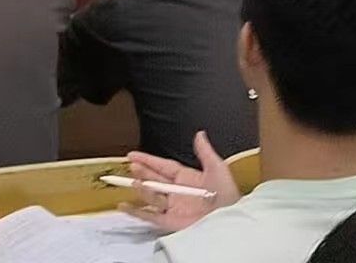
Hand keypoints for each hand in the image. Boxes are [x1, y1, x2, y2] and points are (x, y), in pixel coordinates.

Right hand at [123, 131, 239, 232]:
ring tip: (134, 181)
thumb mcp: (217, 167)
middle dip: (142, 172)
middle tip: (132, 165)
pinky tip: (125, 206)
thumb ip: (205, 151)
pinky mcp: (171, 222)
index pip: (163, 166)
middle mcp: (177, 192)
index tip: (133, 155)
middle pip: (154, 179)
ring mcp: (173, 207)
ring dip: (141, 189)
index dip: (148, 160)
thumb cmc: (227, 195)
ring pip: (151, 196)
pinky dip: (137, 212)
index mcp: (187, 178)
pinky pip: (150, 217)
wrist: (230, 219)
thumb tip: (200, 134)